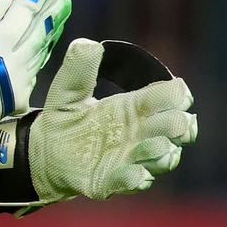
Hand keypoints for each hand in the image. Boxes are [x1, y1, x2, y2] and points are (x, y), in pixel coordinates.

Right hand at [0, 0, 70, 179]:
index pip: (22, 12)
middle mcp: (16, 59)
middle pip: (40, 29)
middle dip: (52, 9)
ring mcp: (22, 78)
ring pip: (42, 48)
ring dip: (52, 29)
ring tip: (61, 12)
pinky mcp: (22, 93)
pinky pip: (37, 66)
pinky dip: (43, 50)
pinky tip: (48, 42)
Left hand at [28, 38, 196, 201]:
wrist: (46, 152)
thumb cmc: (64, 118)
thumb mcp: (66, 90)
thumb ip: (78, 68)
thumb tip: (88, 44)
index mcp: (135, 106)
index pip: (173, 96)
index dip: (178, 94)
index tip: (174, 92)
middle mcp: (141, 132)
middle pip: (180, 127)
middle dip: (178, 125)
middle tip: (159, 123)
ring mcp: (133, 158)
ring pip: (166, 157)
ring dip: (160, 151)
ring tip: (144, 146)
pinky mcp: (117, 180)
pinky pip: (138, 181)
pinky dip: (137, 178)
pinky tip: (130, 173)